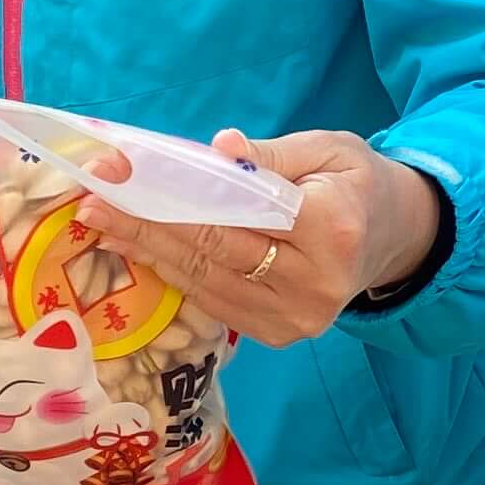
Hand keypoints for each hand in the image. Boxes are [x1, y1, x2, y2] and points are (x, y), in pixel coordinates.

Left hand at [80, 129, 440, 348]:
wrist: (394, 239)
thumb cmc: (356, 185)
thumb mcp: (328, 150)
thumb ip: (271, 155)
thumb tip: (219, 149)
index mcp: (332, 228)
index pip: (237, 215)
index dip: (171, 197)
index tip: (117, 176)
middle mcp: (315, 284)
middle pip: (213, 252)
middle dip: (145, 225)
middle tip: (90, 202)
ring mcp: (297, 318)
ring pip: (206, 282)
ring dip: (149, 253)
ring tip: (103, 225)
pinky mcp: (280, 335)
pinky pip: (214, 302)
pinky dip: (174, 275)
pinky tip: (140, 251)